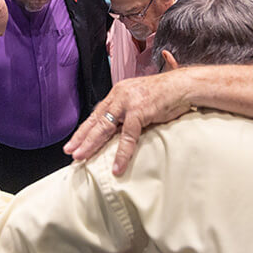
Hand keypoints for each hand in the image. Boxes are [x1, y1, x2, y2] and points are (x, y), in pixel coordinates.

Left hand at [64, 69, 191, 175]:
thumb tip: (119, 130)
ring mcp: (128, 103)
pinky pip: (127, 136)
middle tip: (69, 151)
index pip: (97, 113)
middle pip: (96, 120)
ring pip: (104, 127)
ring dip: (92, 144)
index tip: (74, 141)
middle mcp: (119, 96)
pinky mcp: (140, 111)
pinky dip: (122, 153)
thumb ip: (128, 112)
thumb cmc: (165, 94)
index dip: (85, 128)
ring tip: (81, 157)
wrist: (183, 86)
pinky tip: (117, 166)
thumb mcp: (141, 100)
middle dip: (81, 137)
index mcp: (118, 93)